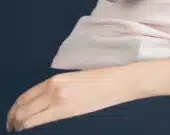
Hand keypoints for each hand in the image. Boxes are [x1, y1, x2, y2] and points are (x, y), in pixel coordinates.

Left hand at [6, 67, 137, 131]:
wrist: (120, 82)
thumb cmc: (103, 80)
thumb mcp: (75, 80)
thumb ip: (57, 89)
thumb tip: (42, 102)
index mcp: (55, 79)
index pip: (25, 96)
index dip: (15, 108)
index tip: (13, 115)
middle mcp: (53, 88)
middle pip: (22, 107)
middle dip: (13, 118)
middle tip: (12, 125)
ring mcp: (58, 99)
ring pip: (26, 115)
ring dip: (19, 123)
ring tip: (18, 128)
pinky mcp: (66, 110)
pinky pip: (37, 120)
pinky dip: (28, 125)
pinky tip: (28, 128)